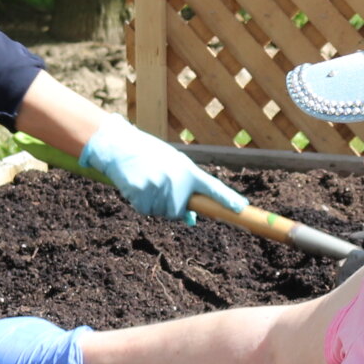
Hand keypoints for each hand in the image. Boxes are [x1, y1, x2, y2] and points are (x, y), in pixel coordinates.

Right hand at [80, 118, 246, 222]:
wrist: (120, 144)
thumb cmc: (148, 154)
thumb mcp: (171, 165)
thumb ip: (184, 188)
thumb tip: (191, 219)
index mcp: (187, 169)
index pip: (212, 187)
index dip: (227, 199)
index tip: (242, 209)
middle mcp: (177, 179)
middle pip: (179, 211)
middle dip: (170, 206)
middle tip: (158, 187)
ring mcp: (160, 187)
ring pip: (161, 212)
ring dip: (153, 203)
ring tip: (145, 181)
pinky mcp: (143, 193)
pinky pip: (145, 209)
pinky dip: (139, 202)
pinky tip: (135, 184)